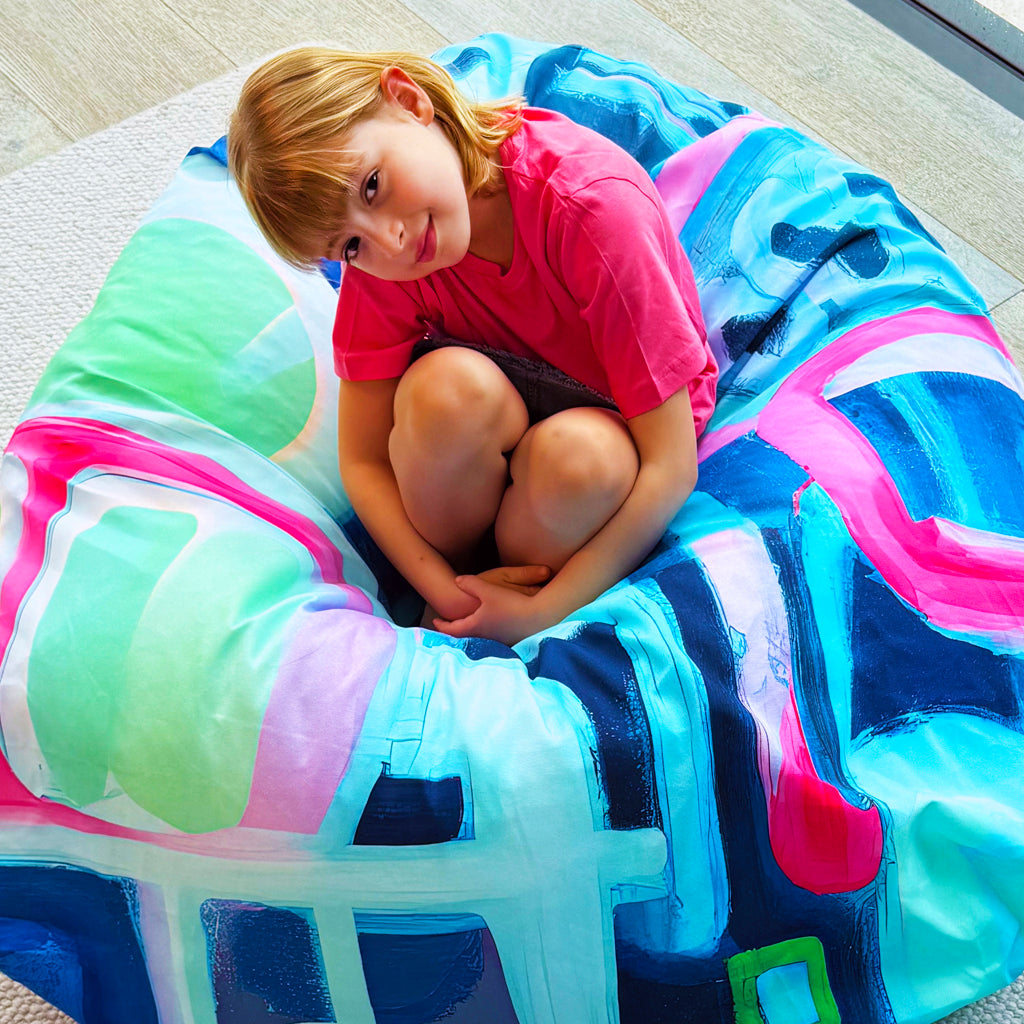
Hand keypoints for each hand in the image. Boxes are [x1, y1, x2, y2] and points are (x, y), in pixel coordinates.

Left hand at [432, 565, 552, 644]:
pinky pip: (490, 638)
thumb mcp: (488, 589)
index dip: (442, 625)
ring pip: (477, 638)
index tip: (435, 621)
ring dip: (469, 633)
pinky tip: (488, 628)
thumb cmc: (511, 603)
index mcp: (474, 625)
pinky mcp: (509, 640)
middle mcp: (483, 636)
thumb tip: (456, 580)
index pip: (452, 629)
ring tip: (466, 626)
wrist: (539, 616)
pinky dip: (483, 633)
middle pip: (462, 636)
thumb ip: (470, 584)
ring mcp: (496, 640)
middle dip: (454, 631)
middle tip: (447, 626)